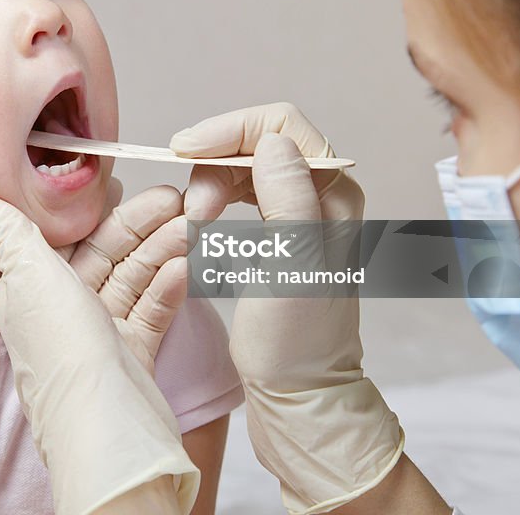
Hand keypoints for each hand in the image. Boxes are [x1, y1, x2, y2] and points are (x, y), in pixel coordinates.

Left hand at [0, 189, 198, 514]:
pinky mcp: (129, 357)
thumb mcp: (29, 274)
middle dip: (140, 226)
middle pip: (105, 254)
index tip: (128, 184)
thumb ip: (1, 230)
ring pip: (131, 279)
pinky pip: (149, 311)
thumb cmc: (65, 353)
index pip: (65, 237)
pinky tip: (186, 268)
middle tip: (178, 201)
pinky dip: (167, 288)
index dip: (97, 210)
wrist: (109, 430)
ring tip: (192, 229)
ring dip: (161, 251)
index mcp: (28, 290)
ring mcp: (97, 336)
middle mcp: (60, 312)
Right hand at [170, 105, 402, 514]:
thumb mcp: (292, 267)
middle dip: (216, 160)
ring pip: (245, 165)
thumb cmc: (296, 341)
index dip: (230, 129)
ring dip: (211, 181)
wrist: (299, 394)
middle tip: (193, 207)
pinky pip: (240, 191)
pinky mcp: (276, 231)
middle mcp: (321, 194)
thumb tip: (271, 141)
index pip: (282, 126)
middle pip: (259, 141)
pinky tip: (201, 222)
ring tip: (195, 220)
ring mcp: (298, 212)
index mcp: (334, 194)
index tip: (185, 152)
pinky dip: (214, 198)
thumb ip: (288, 197)